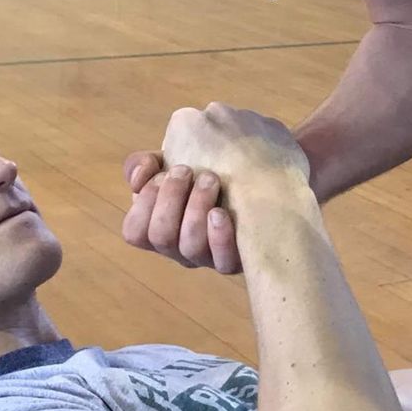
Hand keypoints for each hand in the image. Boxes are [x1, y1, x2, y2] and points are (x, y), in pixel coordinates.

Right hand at [122, 105, 309, 271]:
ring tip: (213, 179)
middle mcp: (183, 244)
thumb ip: (149, 161)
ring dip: (195, 208)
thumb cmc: (224, 158)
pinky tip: (225, 211)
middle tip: (187, 170)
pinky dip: (219, 235)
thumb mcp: (183, 149)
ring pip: (187, 248)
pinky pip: (223, 261)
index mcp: (164, 222)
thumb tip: (138, 177)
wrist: (276, 163)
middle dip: (169, 198)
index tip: (163, 171)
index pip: (134, 230)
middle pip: (158, 236)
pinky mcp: (243, 259)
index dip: (142, 203)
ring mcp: (213, 255)